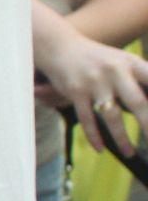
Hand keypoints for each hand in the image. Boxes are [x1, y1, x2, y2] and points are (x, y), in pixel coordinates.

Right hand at [33, 25, 147, 155]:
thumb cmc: (99, 59)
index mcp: (131, 63)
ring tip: (130, 153)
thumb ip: (140, 80)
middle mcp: (114, 71)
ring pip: (111, 116)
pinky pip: (87, 119)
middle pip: (138, 103)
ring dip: (122, 138)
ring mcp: (94, 82)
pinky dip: (94, 136)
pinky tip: (100, 148)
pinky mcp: (75, 91)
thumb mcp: (123, 61)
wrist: (60, 46)